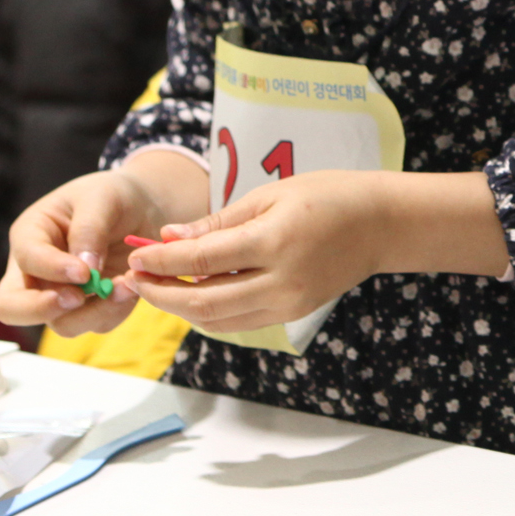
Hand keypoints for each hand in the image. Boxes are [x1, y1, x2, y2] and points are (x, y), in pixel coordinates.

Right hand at [0, 165, 185, 332]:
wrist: (142, 209)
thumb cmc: (112, 196)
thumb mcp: (101, 198)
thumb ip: (89, 230)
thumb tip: (85, 271)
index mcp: (30, 236)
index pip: (26, 260)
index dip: (51, 269)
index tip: (84, 272)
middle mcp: (37, 272)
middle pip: (13, 308)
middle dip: (43, 309)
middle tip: (79, 297)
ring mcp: (62, 295)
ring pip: (61, 324)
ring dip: (95, 311)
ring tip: (127, 284)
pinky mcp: (91, 309)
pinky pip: (98, 323)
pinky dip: (117, 310)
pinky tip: (133, 287)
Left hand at [121, 172, 395, 332]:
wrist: (380, 225)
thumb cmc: (326, 196)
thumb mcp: (269, 194)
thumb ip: (218, 223)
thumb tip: (168, 237)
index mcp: (273, 242)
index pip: (200, 259)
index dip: (161, 260)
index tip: (135, 254)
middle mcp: (280, 281)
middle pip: (202, 302)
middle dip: (161, 293)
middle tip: (135, 279)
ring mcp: (288, 304)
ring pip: (217, 320)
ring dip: (180, 307)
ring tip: (158, 286)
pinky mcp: (291, 314)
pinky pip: (238, 321)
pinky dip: (208, 311)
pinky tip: (193, 292)